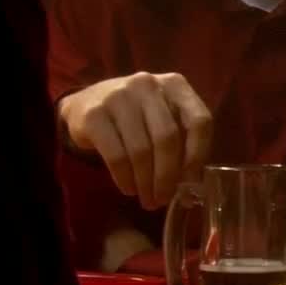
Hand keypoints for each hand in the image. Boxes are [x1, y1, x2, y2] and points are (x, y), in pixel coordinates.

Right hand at [58, 72, 212, 209]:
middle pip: (168, 138)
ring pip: (141, 150)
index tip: (190, 184)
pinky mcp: (94, 114)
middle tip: (162, 200)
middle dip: (167, 176)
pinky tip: (128, 188)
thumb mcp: (163, 120)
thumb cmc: (136, 118)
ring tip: (146, 199)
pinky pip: (116, 155)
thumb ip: (182, 144)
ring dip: (145, 182)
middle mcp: (148, 84)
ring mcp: (119, 96)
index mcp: (175, 85)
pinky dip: (125, 178)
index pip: (199, 121)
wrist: (86, 104)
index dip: (197, 157)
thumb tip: (192, 188)